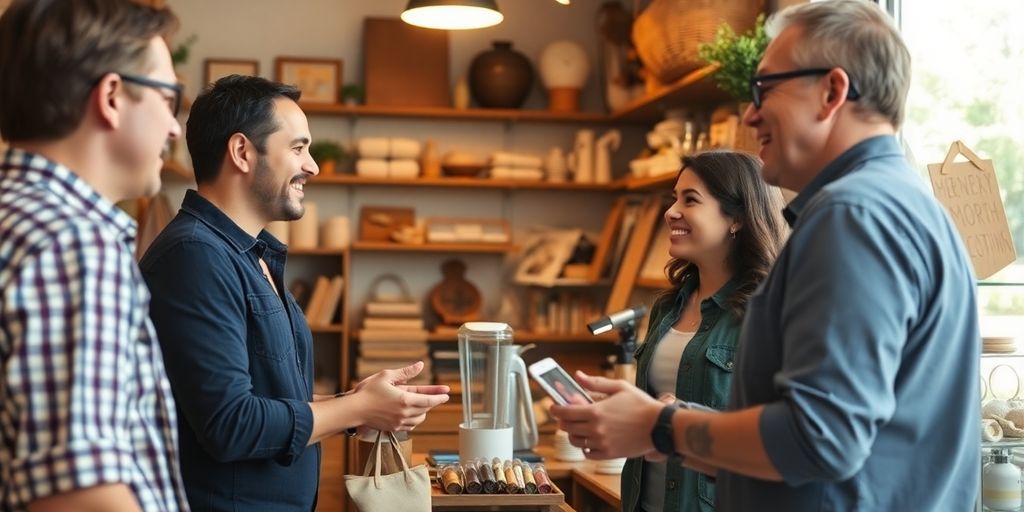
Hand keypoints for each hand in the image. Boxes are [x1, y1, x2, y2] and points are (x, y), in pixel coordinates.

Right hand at [351, 361, 449, 430]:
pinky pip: (411, 425)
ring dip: (424, 410)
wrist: (354, 409)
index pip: (429, 400)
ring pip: (420, 418)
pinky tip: (412, 412)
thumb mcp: (387, 376)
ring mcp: (399, 422)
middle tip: (439, 395)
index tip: (446, 394)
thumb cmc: (368, 391)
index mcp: (404, 400)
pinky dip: (415, 419)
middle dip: (433, 401)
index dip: (439, 397)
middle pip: (426, 409)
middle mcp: (404, 413)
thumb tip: (420, 365)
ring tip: (423, 403)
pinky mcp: (393, 428)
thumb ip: (406, 372)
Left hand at [548, 371, 662, 459]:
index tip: (553, 407)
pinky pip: (588, 453)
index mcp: (596, 411)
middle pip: (567, 428)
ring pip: (576, 441)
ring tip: (578, 428)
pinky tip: (590, 440)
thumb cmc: (641, 404)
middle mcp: (596, 429)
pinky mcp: (609, 454)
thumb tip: (577, 375)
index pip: (565, 413)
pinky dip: (585, 447)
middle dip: (563, 421)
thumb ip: (595, 382)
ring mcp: (602, 443)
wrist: (659, 426)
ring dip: (573, 434)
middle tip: (565, 416)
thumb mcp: (619, 387)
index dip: (555, 409)